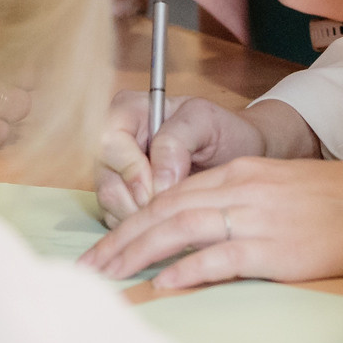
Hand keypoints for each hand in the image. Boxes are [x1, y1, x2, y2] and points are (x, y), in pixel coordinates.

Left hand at [81, 156, 342, 288]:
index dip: (132, 220)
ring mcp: (256, 217)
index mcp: (239, 173)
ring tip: (109, 276)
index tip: (104, 247)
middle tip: (89, 267)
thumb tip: (196, 234)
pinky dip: (186, 269)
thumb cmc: (335, 201)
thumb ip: (236, 203)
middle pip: (164, 210)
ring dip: (138, 253)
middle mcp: (240, 188)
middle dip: (121, 239)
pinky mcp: (275, 248)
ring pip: (181, 229)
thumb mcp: (276, 189)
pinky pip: (220, 258)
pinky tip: (161, 283)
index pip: (170, 194)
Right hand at [95, 94, 319, 221]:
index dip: (130, 170)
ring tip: (174, 217)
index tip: (157, 190)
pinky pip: (120, 221)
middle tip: (168, 212)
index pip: (109, 142)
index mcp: (128, 112)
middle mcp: (116, 143)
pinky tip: (169, 225)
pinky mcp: (124, 200)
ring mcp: (116, 174)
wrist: (237, 155)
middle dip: (135, 202)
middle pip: (105, 178)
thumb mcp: (204, 121)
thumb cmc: (222, 131)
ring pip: (110, 204)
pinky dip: (143, 230)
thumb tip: (157, 180)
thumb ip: (177, 140)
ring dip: (140, 219)